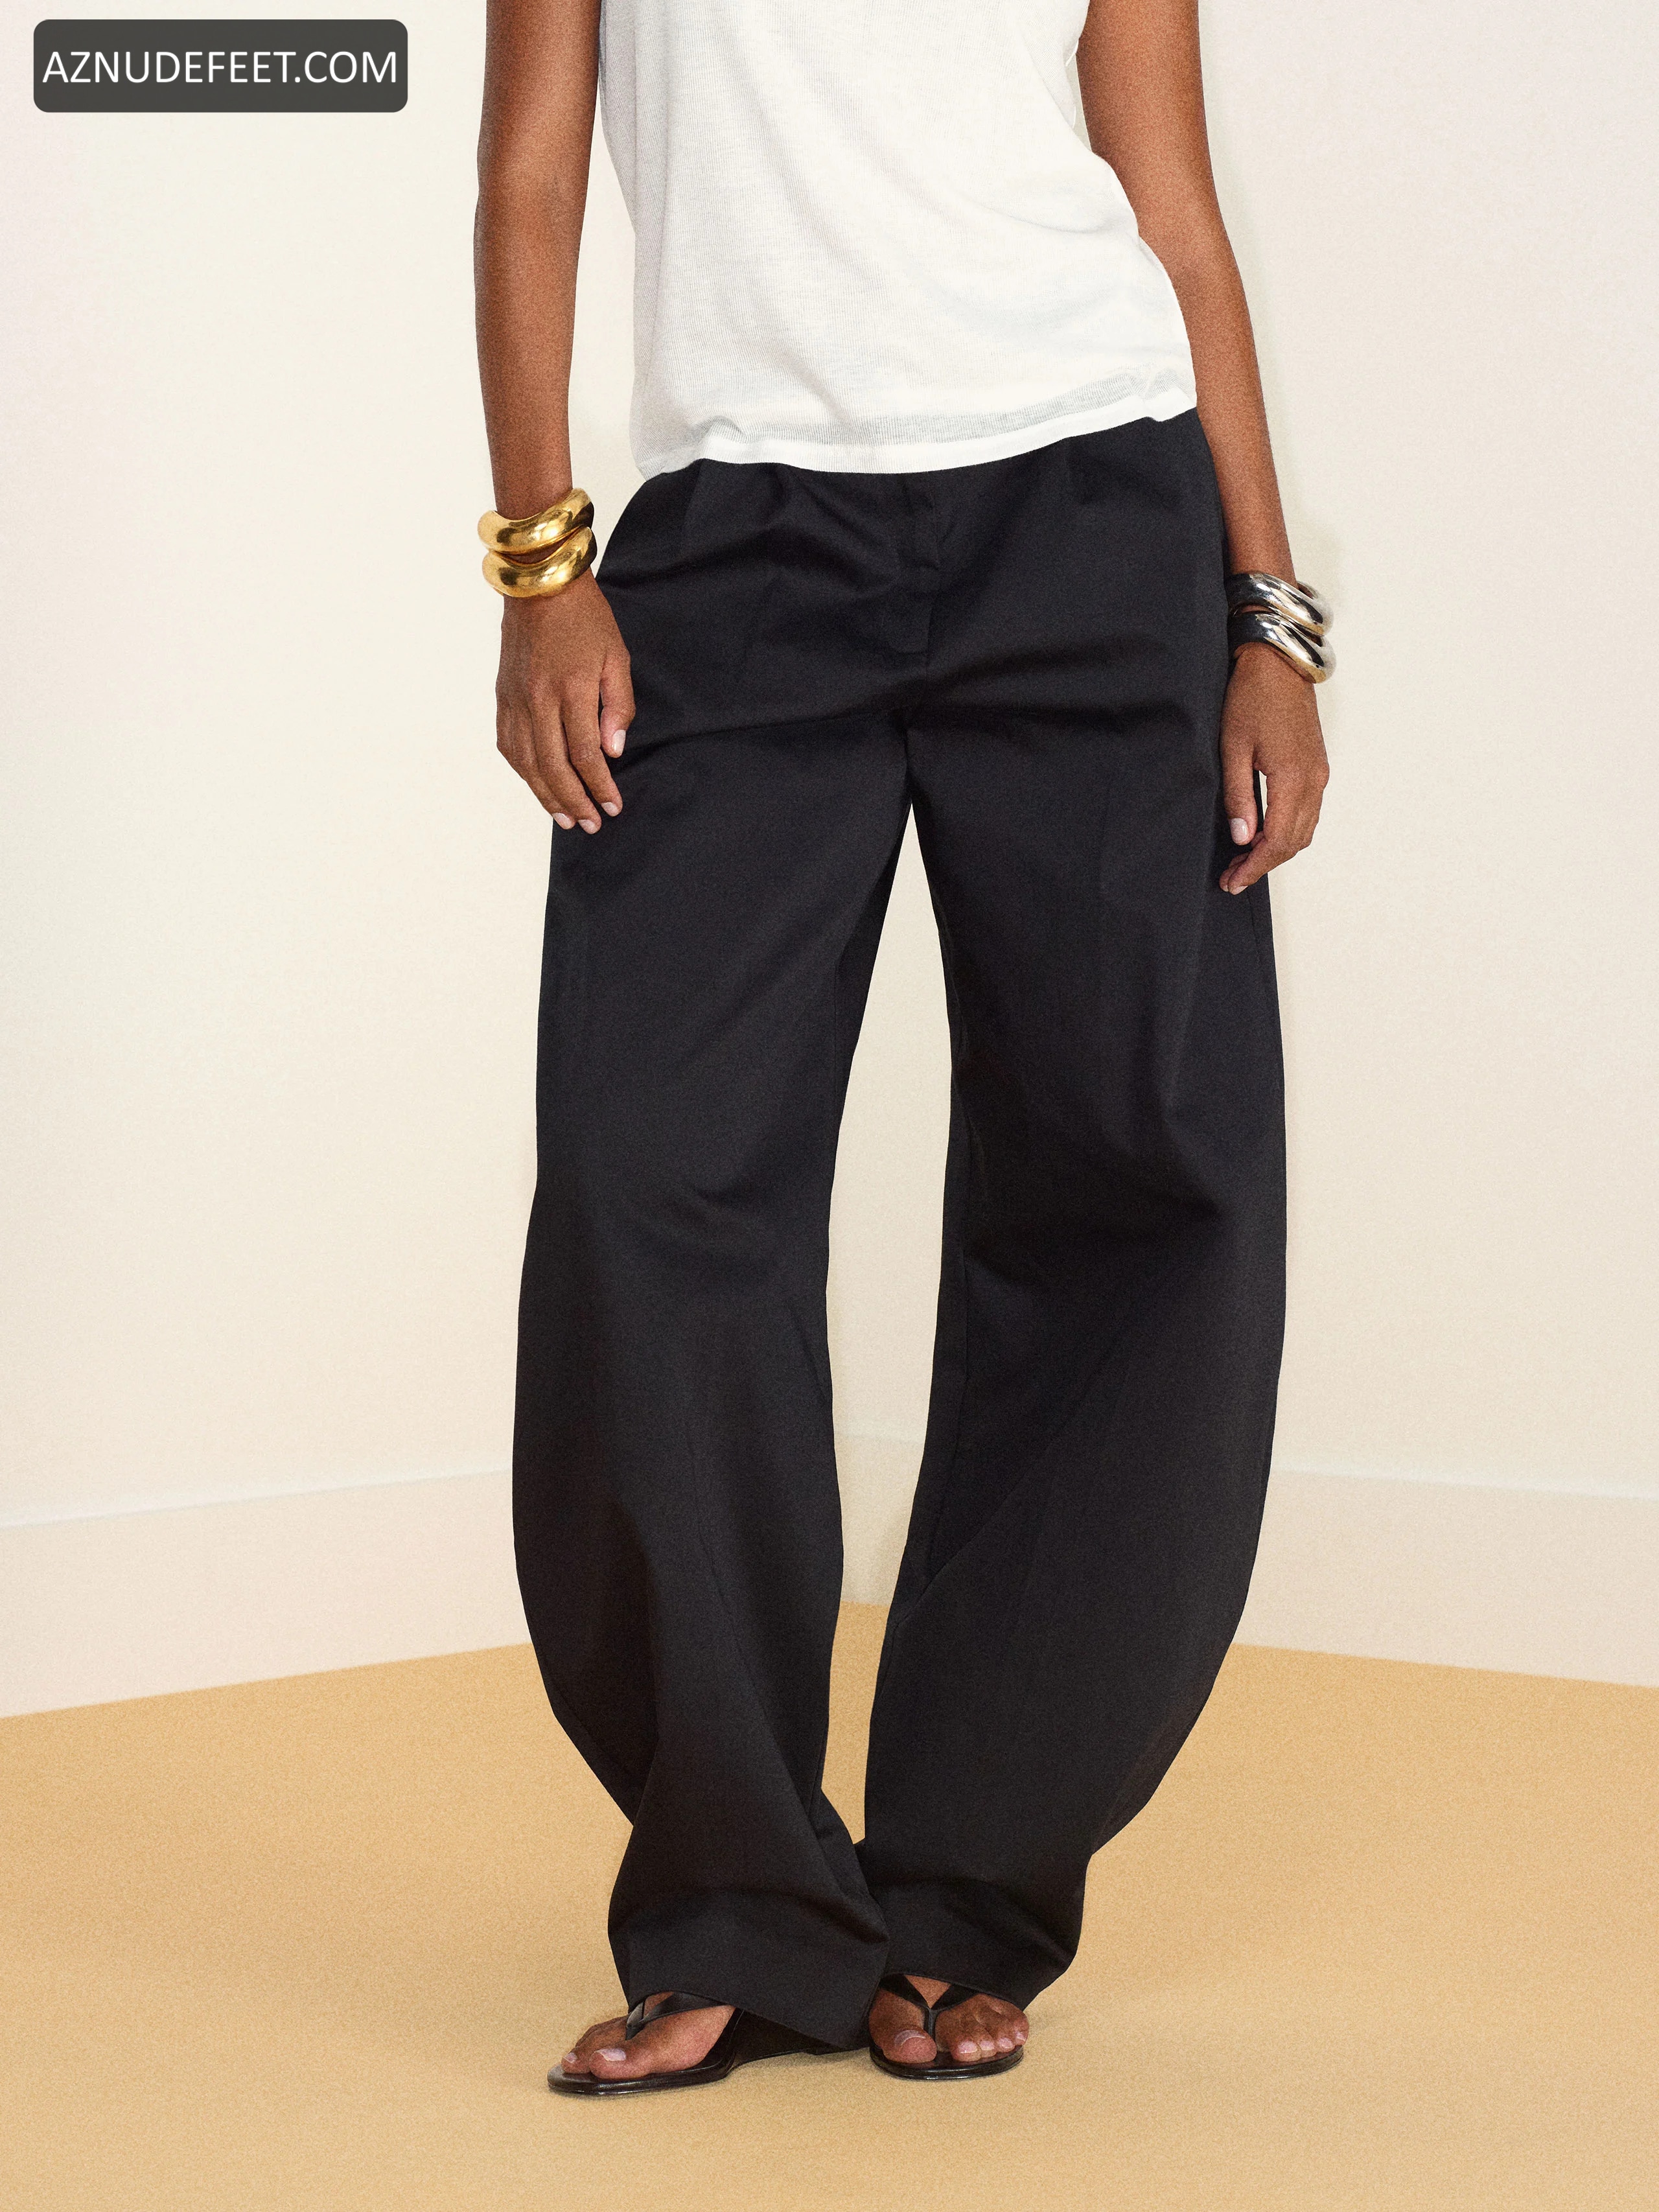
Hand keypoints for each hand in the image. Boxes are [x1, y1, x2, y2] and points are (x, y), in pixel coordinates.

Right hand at [495, 571, 634, 830]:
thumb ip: (618, 705)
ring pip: (528, 763)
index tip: (613, 806)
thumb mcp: (616, 655)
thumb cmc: (584, 617)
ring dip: (547, 795)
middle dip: (575, 801)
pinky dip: (524, 772)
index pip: (585, 753)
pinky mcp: (503, 697)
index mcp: (571, 688)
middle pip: (554, 766)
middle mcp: (538, 699)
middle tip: (592, 823)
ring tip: (566, 818)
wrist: (538, 584)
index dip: (599, 785)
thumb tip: (613, 751)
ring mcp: (516, 700)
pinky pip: (509, 745)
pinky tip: (538, 786)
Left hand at [1218, 644, 1329, 893]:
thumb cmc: (1252, 698)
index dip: (1255, 867)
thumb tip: (1243, 838)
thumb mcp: (1233, 748)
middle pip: (1294, 842)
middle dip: (1263, 865)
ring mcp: (1319, 774)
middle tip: (1233, 877)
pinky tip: (1263, 834)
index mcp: (1293, 779)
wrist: (1279, 663)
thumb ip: (1239, 796)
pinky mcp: (1317, 767)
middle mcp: (1314, 781)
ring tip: (1244, 861)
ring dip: (1276, 850)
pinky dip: (1288, 831)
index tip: (1232, 881)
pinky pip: (1308, 812)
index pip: (1278, 841)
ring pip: (1304, 830)